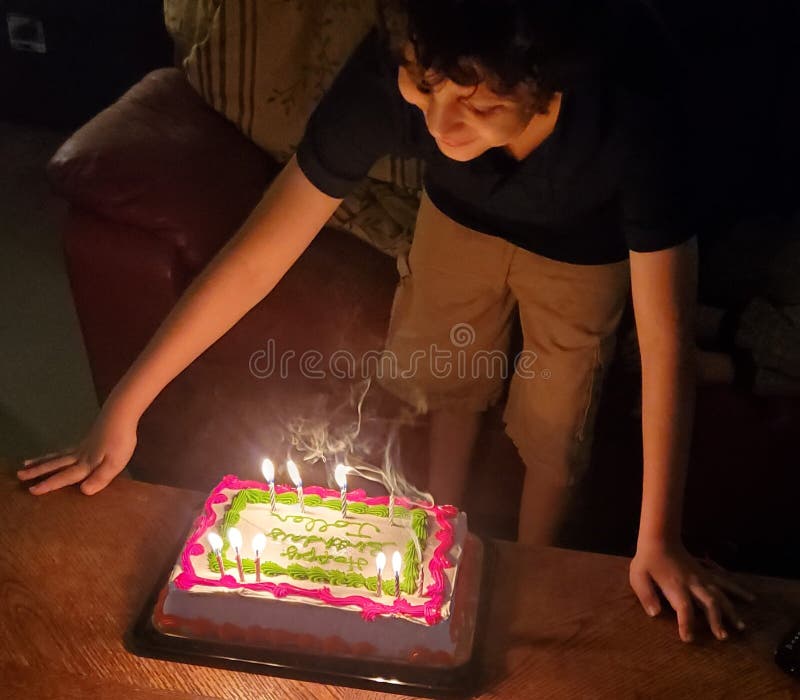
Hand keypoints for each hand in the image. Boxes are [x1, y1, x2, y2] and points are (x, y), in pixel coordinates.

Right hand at [17, 403, 137, 495]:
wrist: (121, 414)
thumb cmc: (120, 440)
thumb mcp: (115, 462)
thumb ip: (100, 477)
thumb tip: (83, 491)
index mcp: (86, 463)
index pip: (65, 477)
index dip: (50, 484)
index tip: (31, 490)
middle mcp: (80, 455)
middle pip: (56, 464)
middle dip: (38, 471)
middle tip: (19, 474)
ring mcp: (84, 445)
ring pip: (59, 455)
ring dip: (44, 461)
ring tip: (28, 462)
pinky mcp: (89, 438)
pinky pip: (67, 449)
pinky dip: (57, 453)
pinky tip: (59, 454)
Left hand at [630, 538, 754, 641]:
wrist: (660, 538)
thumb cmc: (648, 560)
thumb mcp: (638, 576)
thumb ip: (646, 595)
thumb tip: (655, 614)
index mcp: (675, 586)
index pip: (683, 607)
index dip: (686, 623)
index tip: (688, 639)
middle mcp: (692, 583)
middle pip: (708, 602)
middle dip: (716, 620)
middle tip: (723, 637)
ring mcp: (702, 577)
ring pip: (721, 593)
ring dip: (731, 610)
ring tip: (741, 626)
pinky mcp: (706, 572)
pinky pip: (724, 580)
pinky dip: (737, 589)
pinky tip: (749, 597)